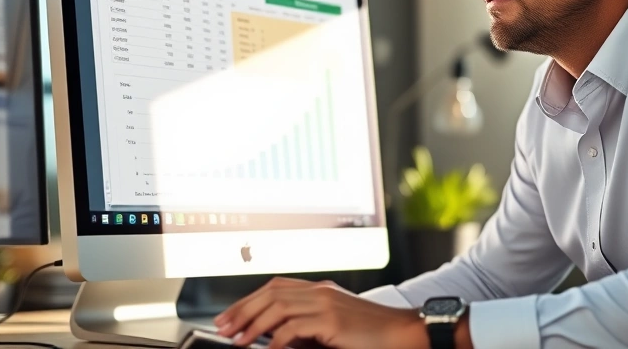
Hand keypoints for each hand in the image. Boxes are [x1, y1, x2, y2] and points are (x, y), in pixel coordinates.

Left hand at [214, 277, 428, 348]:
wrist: (404, 333)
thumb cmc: (371, 335)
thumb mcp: (332, 328)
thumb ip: (306, 329)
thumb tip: (274, 339)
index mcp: (320, 289)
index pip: (275, 287)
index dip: (248, 300)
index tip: (229, 316)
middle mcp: (320, 291)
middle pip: (270, 293)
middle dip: (242, 311)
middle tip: (223, 328)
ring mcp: (326, 303)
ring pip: (277, 307)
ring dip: (253, 325)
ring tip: (238, 341)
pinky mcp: (332, 320)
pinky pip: (294, 328)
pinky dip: (276, 340)